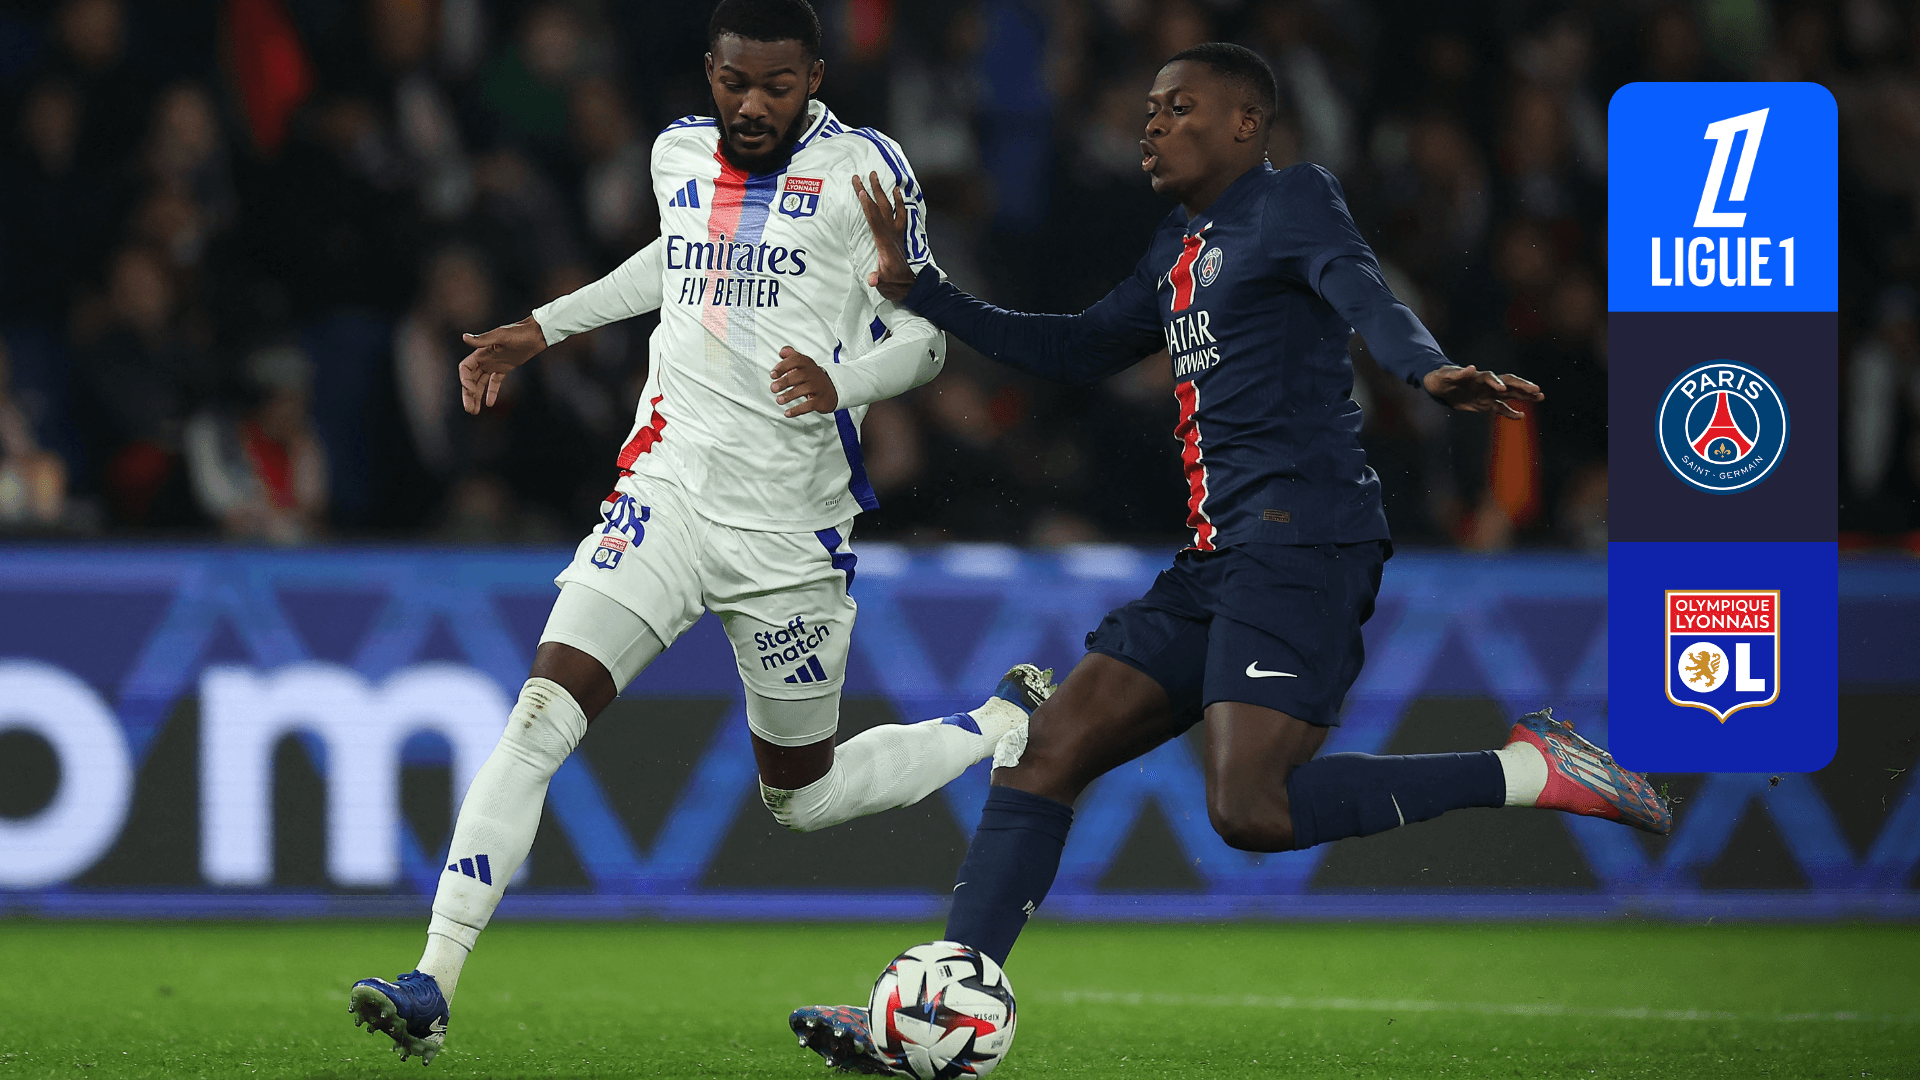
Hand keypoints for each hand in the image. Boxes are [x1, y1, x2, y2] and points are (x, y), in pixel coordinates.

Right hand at [458, 317, 547, 413]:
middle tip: (469, 409)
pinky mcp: (505, 367)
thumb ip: (483, 339)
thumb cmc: (520, 332)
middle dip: (468, 394)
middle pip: (471, 379)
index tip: (471, 391)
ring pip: (481, 383)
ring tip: (474, 411)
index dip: (465, 380)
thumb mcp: (501, 335)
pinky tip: (490, 404)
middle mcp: (485, 358)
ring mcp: (495, 364)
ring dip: (477, 396)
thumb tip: (464, 337)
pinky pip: (495, 382)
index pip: (465, 369)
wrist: (537, 333)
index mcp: (481, 352)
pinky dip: (491, 392)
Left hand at [771, 346, 838, 416]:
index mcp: (808, 364)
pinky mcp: (820, 401)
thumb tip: (782, 352)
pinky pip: (809, 405)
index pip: (796, 360)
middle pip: (799, 375)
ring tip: (779, 400)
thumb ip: (792, 356)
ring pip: (804, 389)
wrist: (833, 390)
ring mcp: (818, 387)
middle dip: (785, 381)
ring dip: (790, 395)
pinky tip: (787, 413)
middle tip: (773, 388)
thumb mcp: (804, 365)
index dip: (783, 366)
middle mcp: (814, 374)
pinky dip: (797, 410)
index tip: (773, 374)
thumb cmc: (813, 377)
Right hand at [851, 171, 916, 302]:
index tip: (860, 191)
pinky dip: (898, 201)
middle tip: (865, 175)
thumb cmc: (891, 283)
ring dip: (882, 191)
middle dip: (872, 191)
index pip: (874, 220)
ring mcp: (896, 232)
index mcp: (884, 243)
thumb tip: (872, 280)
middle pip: (880, 208)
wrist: (906, 286)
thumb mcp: (883, 283)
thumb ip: (878, 279)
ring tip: (875, 176)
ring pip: (888, 207)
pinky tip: (896, 190)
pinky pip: (899, 213)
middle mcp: (891, 234)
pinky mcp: (898, 233)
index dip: (867, 206)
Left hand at [1422, 364, 1543, 418]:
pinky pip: (1501, 408)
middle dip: (1522, 386)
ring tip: (1541, 397)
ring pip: (1510, 394)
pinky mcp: (1486, 404)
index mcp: (1476, 377)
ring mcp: (1488, 394)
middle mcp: (1486, 384)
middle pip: (1508, 383)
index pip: (1491, 377)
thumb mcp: (1445, 376)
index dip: (1497, 382)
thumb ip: (1458, 374)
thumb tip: (1472, 368)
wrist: (1438, 387)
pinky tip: (1521, 416)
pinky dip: (1510, 412)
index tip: (1502, 390)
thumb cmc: (1441, 378)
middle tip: (1537, 390)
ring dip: (1524, 396)